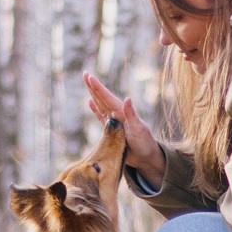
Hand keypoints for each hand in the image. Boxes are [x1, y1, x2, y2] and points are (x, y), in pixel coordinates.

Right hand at [83, 71, 164, 189]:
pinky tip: (90, 102)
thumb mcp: (139, 129)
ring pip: (100, 105)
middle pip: (102, 98)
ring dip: (93, 95)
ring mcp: (114, 122)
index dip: (98, 88)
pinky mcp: (110, 131)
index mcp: (123, 113)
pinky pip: (100, 118)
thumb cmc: (145, 143)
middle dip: (94, 87)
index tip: (89, 77)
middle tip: (85, 74)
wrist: (146, 158)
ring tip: (87, 83)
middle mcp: (118, 115)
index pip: (108, 98)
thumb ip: (131, 115)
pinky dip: (95, 110)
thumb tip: (127, 98)